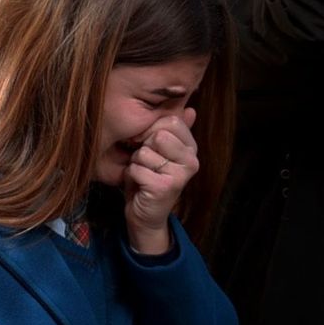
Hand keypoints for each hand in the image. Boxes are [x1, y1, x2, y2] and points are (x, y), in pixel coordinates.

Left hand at [122, 109, 199, 254]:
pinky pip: (136, 169)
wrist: (145, 214)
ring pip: (144, 153)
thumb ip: (171, 131)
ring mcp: (181, 175)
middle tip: (146, 164)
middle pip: (158, 135)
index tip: (148, 144)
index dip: (151, 129)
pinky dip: (131, 176)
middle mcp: (192, 160)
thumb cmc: (149, 179)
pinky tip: (140, 185)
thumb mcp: (159, 151)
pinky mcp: (166, 187)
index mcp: (191, 148)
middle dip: (142, 148)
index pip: (171, 121)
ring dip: (136, 164)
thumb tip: (190, 109)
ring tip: (143, 175)